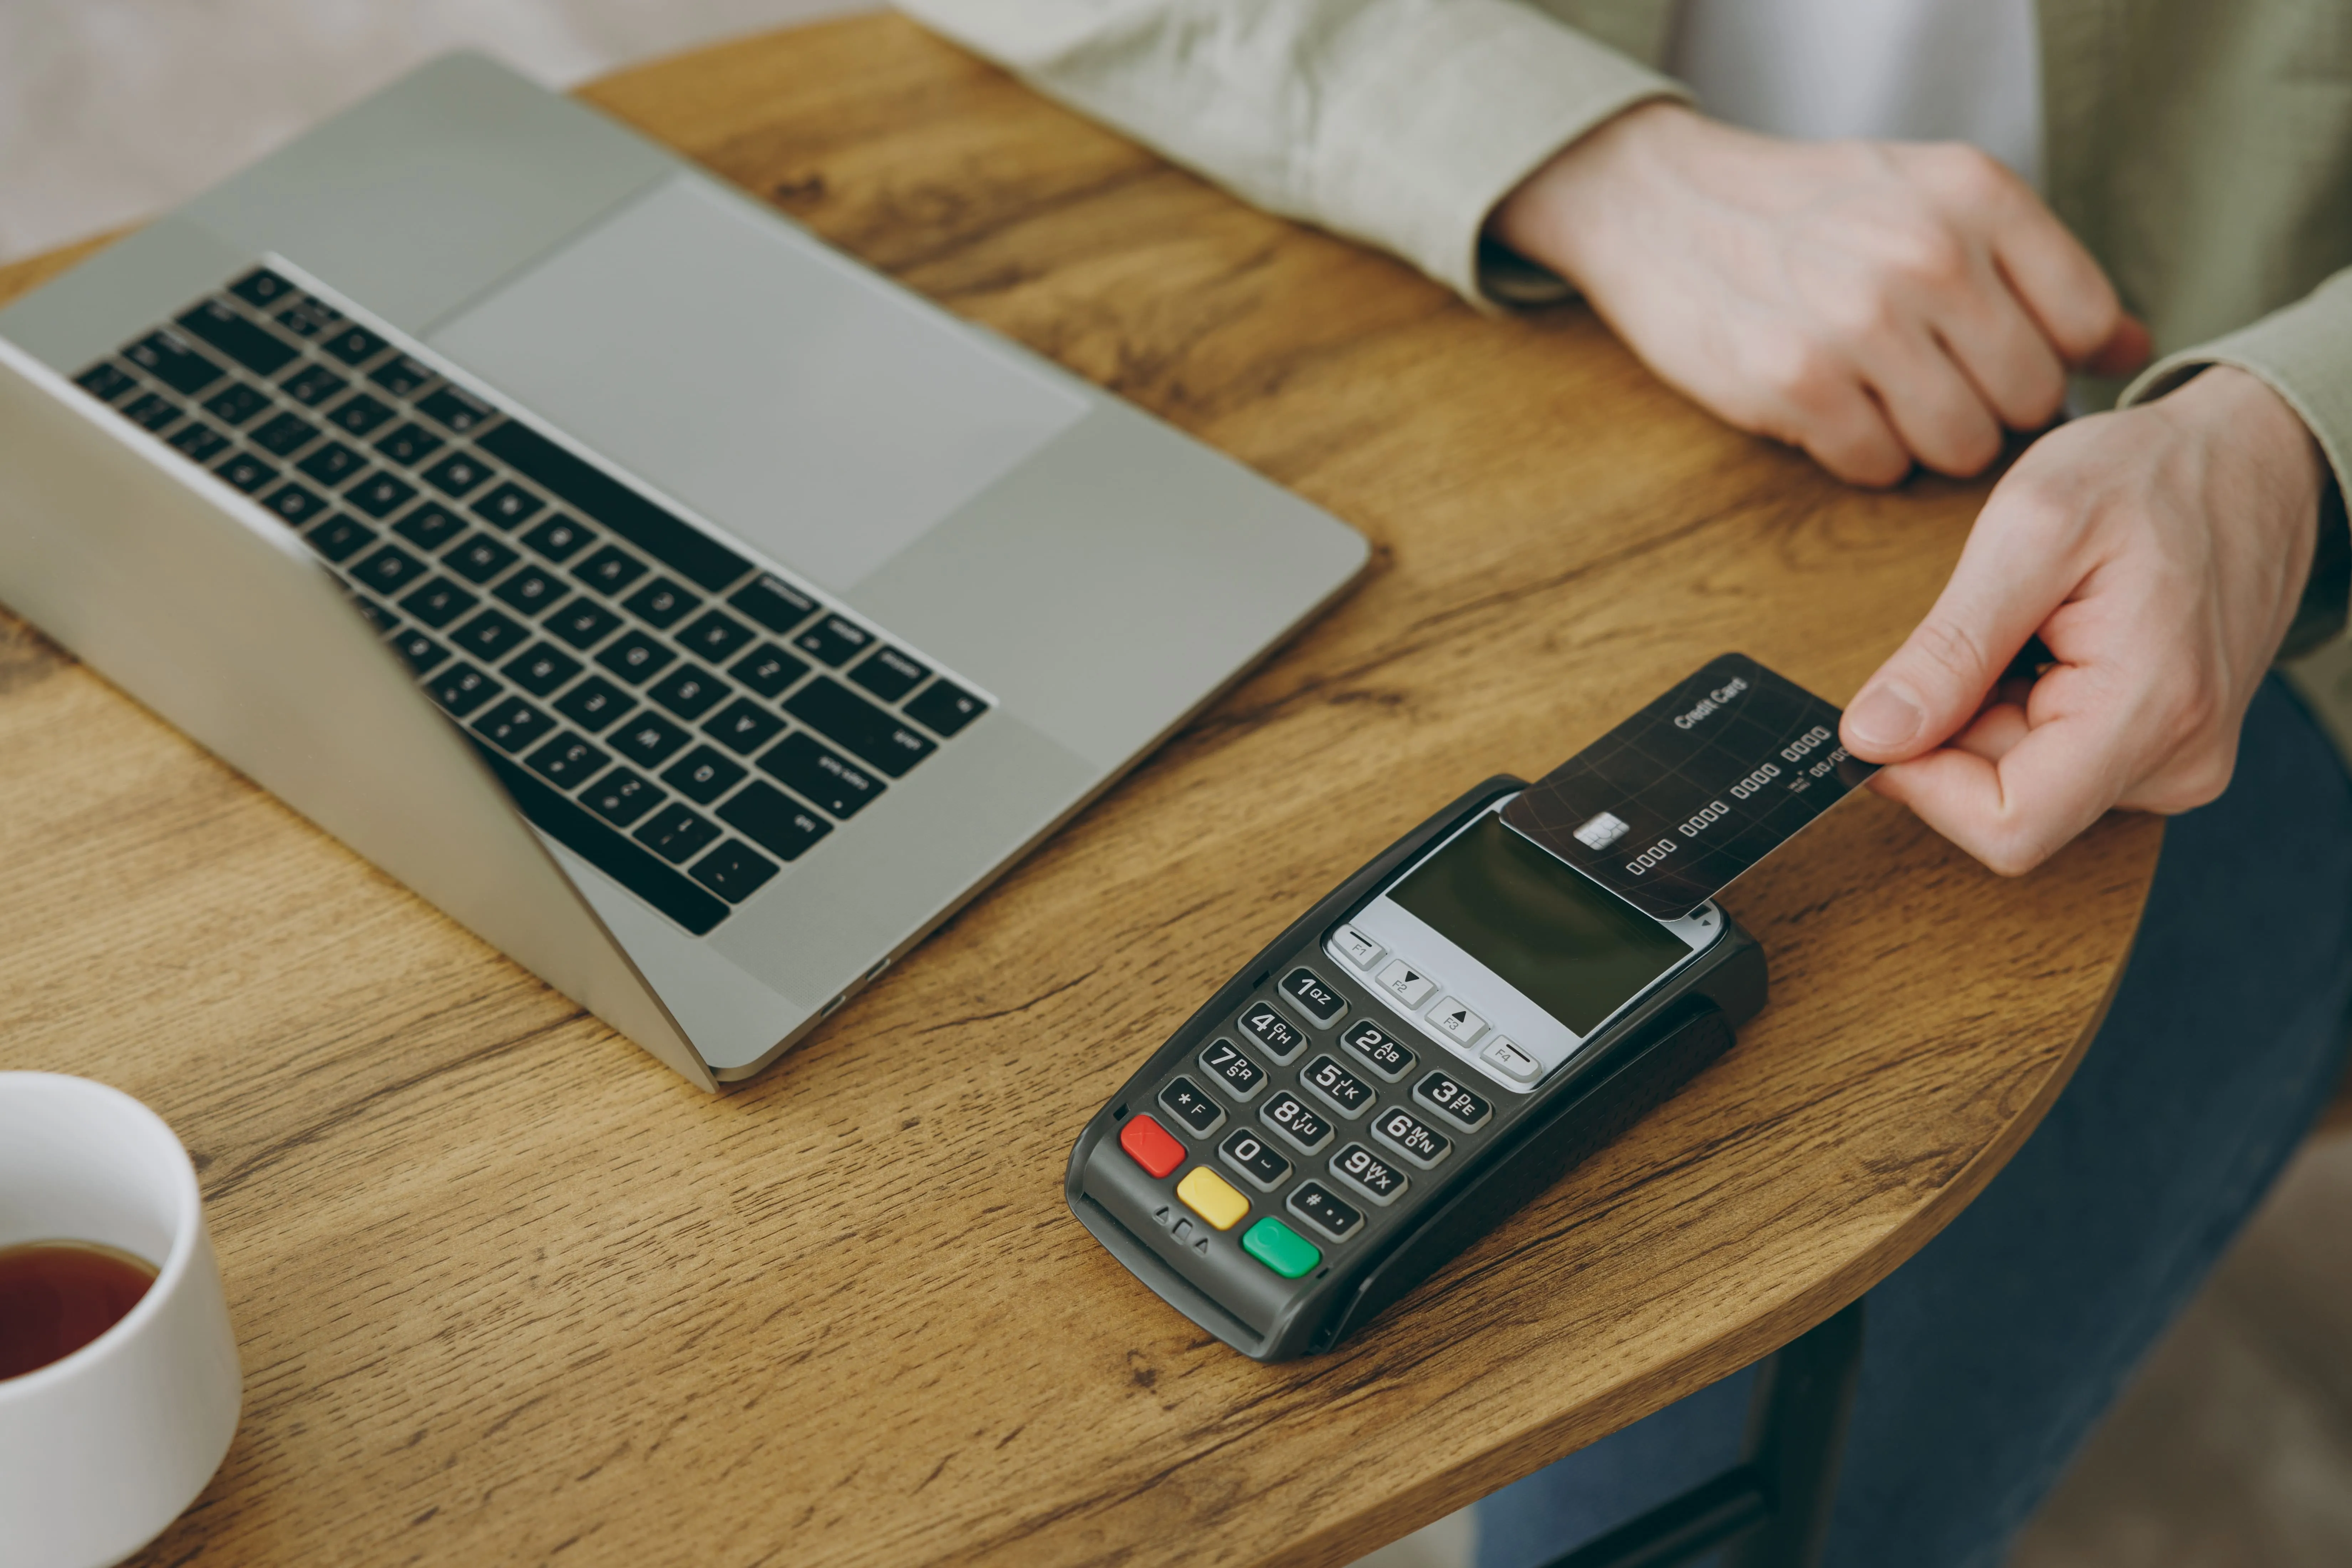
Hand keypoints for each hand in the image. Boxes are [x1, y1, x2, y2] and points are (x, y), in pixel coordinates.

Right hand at [1490, 102, 2150, 484]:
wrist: (1665, 207)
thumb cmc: (1808, 210)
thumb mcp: (1934, 195)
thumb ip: (2033, 262)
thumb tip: (2135, 348)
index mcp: (1975, 194)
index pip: (2087, 322)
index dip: (2058, 358)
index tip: (2011, 357)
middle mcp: (1927, 253)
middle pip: (2030, 397)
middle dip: (1991, 406)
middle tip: (1934, 380)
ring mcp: (1861, 322)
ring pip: (1962, 446)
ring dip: (1929, 440)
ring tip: (1884, 396)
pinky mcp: (1797, 384)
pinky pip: (1880, 467)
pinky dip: (1862, 453)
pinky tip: (1831, 407)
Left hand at [1840, 367, 2325, 872]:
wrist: (2245, 459)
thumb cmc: (2151, 475)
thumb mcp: (2029, 532)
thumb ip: (1949, 648)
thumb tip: (1872, 737)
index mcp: (2153, 711)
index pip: (2010, 827)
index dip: (1925, 785)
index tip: (1887, 720)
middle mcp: (2175, 762)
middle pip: (2007, 805)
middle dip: (1956, 733)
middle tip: (1978, 636)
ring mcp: (2172, 761)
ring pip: (2021, 782)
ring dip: (1988, 714)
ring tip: (2027, 629)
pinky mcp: (2159, 750)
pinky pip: (2050, 759)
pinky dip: (2019, 708)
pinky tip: (2047, 645)